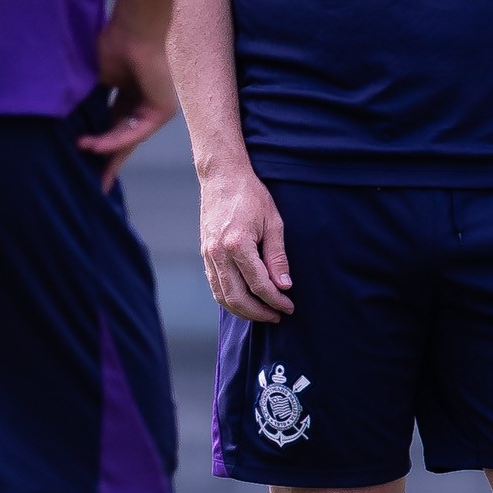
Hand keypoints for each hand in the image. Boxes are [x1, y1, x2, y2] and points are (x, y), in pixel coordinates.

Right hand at [79, 15, 173, 176]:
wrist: (131, 30)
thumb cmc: (110, 47)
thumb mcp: (90, 82)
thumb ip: (81, 104)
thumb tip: (55, 125)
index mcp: (128, 100)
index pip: (113, 131)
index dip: (99, 149)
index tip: (85, 168)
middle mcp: (143, 108)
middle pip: (123, 143)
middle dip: (108, 165)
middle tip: (96, 188)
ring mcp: (155, 110)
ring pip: (127, 139)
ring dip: (103, 149)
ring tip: (81, 151)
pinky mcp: (162, 111)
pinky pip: (134, 132)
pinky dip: (113, 139)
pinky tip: (94, 145)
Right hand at [198, 162, 292, 321]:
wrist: (222, 176)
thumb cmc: (250, 195)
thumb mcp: (273, 223)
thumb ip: (277, 257)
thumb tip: (284, 286)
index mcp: (237, 244)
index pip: (258, 284)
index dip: (275, 300)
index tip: (288, 307)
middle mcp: (218, 253)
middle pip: (237, 298)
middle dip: (258, 313)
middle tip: (277, 316)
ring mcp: (207, 255)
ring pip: (222, 296)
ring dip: (242, 311)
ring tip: (262, 313)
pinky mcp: (204, 254)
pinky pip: (214, 285)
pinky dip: (229, 299)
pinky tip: (245, 301)